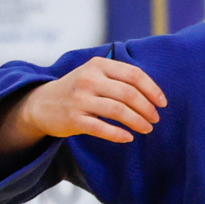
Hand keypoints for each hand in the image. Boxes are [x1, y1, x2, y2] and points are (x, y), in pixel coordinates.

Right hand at [0, 56, 167, 154]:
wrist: (42, 104)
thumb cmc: (78, 89)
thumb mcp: (94, 73)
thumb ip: (119, 76)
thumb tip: (153, 91)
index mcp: (98, 65)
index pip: (134, 75)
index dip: (152, 90)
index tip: (162, 103)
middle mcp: (89, 79)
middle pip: (129, 94)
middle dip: (147, 108)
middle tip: (155, 119)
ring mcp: (80, 99)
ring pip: (119, 111)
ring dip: (138, 122)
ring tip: (147, 128)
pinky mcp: (73, 119)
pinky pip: (102, 128)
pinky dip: (119, 134)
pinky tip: (129, 138)